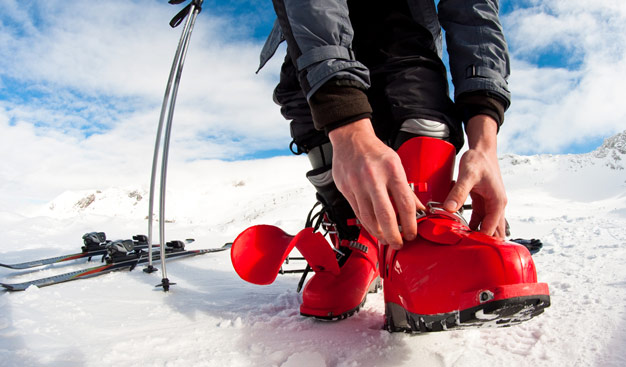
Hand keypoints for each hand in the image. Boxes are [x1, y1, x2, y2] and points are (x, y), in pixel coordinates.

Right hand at [328, 119, 423, 248]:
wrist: (351, 140)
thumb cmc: (375, 152)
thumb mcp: (396, 164)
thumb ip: (405, 189)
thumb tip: (418, 210)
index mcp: (391, 169)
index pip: (404, 203)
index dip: (410, 223)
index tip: (412, 233)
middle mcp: (373, 177)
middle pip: (385, 215)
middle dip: (394, 235)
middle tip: (399, 244)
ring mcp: (357, 184)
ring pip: (369, 218)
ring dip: (379, 233)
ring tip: (386, 240)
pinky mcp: (346, 189)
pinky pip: (358, 213)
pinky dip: (367, 225)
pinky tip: (374, 230)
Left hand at [443, 115, 507, 237]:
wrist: (482, 150)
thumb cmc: (479, 161)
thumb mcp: (467, 176)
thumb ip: (458, 192)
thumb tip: (449, 209)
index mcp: (498, 203)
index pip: (491, 229)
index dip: (479, 239)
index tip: (465, 247)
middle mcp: (497, 206)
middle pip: (493, 232)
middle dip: (481, 242)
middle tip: (464, 251)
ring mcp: (490, 206)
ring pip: (486, 227)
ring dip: (476, 235)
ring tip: (460, 245)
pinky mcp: (483, 203)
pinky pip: (478, 220)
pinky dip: (471, 227)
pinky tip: (460, 232)